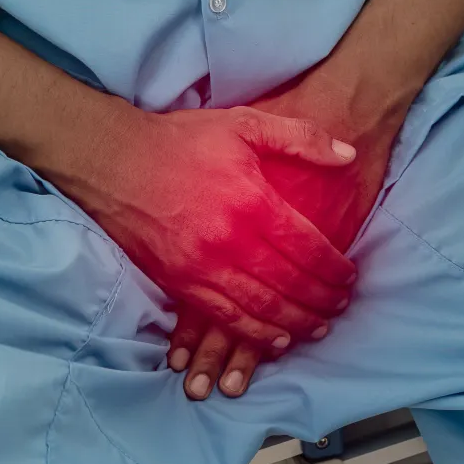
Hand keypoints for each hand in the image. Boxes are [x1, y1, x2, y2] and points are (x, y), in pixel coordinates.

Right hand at [167, 73, 411, 399]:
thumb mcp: (246, 123)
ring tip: (317, 328)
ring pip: (259, 309)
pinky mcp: (176, 282)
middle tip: (340, 306)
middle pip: (288, 285)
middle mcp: (228, 241)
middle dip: (321, 301)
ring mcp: (199, 266)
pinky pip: (222, 318)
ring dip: (294, 324)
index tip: (350, 277)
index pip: (308, 248)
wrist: (112, 159)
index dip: (334, 269)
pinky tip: (274, 340)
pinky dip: (253, 334)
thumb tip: (348, 155)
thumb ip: (301, 138)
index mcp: (251, 201)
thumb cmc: (182, 140)